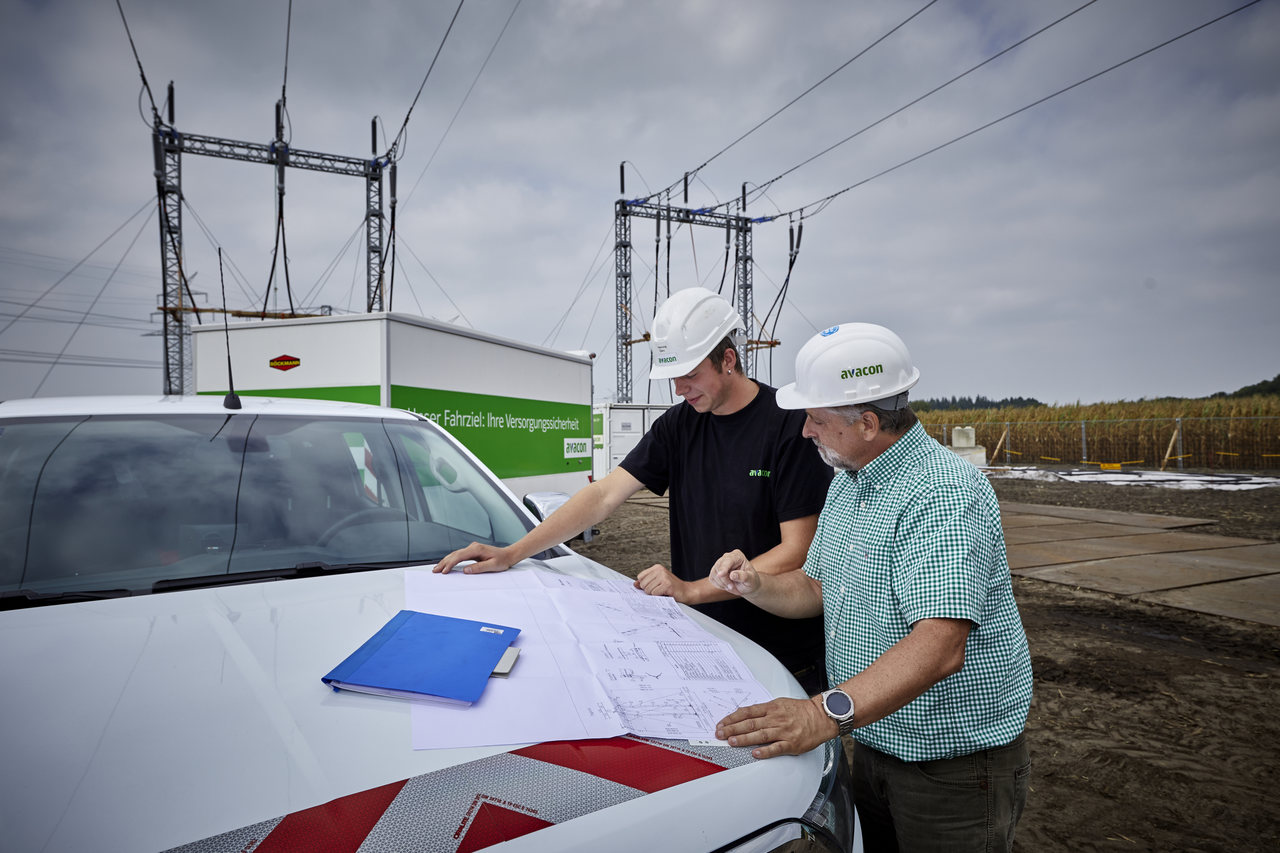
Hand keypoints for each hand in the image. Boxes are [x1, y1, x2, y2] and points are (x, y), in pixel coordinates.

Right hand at [432, 542, 513, 573]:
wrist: (508, 555)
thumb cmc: (502, 560)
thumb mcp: (492, 565)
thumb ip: (479, 568)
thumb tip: (466, 570)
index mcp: (477, 549)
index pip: (459, 556)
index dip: (450, 564)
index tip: (444, 571)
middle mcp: (473, 547)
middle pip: (454, 554)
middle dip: (444, 562)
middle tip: (435, 571)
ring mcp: (472, 548)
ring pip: (455, 554)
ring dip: (446, 561)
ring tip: (438, 568)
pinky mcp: (472, 551)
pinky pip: (459, 555)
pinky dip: (451, 559)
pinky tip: (447, 564)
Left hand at [634, 563, 688, 600]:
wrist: (687, 591)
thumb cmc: (672, 588)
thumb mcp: (658, 582)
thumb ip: (646, 582)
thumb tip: (635, 584)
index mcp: (657, 567)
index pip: (640, 577)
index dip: (645, 584)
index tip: (653, 586)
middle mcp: (660, 570)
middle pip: (643, 584)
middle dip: (649, 590)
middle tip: (660, 590)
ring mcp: (664, 577)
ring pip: (648, 590)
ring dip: (655, 594)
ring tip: (663, 592)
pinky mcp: (667, 584)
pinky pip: (655, 594)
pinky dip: (659, 596)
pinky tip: (666, 593)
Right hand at [709, 549, 759, 596]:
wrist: (747, 585)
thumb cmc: (751, 581)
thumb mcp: (751, 580)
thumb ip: (743, 576)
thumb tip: (732, 575)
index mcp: (737, 555)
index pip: (728, 560)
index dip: (724, 568)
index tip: (720, 575)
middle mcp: (727, 557)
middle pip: (719, 568)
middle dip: (725, 580)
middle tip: (733, 588)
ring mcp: (719, 563)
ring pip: (714, 574)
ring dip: (723, 584)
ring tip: (732, 587)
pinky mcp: (714, 571)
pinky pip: (712, 579)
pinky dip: (719, 585)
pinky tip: (727, 586)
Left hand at [715, 696, 837, 758]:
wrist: (821, 716)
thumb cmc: (801, 711)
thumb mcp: (780, 704)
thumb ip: (763, 710)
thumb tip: (746, 715)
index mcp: (771, 708)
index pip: (747, 712)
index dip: (732, 718)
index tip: (721, 724)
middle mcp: (775, 719)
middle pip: (750, 723)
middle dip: (732, 729)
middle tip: (720, 734)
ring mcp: (783, 731)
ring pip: (760, 735)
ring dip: (744, 739)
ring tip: (732, 742)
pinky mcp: (791, 743)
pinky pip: (776, 748)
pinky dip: (765, 751)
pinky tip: (755, 753)